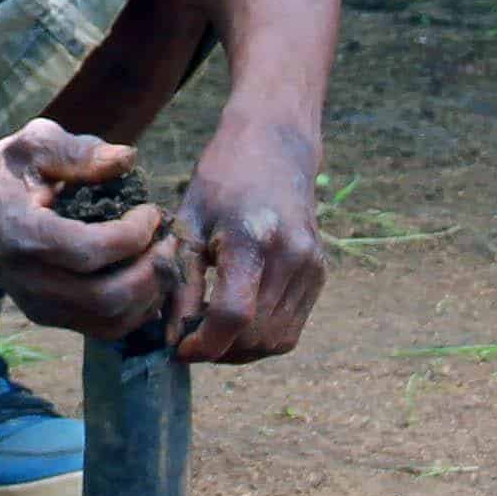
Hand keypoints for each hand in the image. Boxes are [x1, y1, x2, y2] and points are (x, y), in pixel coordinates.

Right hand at [0, 120, 166, 338]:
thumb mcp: (32, 145)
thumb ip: (79, 152)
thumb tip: (128, 159)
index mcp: (25, 236)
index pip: (91, 252)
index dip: (133, 236)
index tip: (151, 211)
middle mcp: (31, 281)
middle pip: (107, 297)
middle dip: (152, 271)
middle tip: (168, 240)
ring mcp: (39, 305)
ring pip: (110, 321)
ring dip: (150, 293)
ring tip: (162, 257)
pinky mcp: (49, 316)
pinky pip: (104, 328)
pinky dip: (137, 309)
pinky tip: (147, 276)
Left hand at [166, 107, 325, 364]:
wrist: (275, 145)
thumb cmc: (222, 180)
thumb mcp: (189, 224)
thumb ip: (182, 284)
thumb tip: (176, 340)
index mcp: (252, 238)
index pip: (233, 316)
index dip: (204, 344)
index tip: (179, 347)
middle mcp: (291, 255)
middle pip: (256, 336)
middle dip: (218, 350)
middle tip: (190, 338)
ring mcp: (312, 266)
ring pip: (276, 341)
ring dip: (240, 349)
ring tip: (212, 329)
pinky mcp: (320, 273)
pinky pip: (291, 329)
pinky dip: (261, 337)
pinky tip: (238, 318)